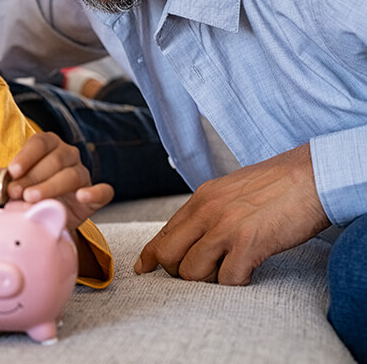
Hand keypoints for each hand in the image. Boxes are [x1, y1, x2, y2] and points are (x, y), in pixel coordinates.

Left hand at [0, 132, 113, 230]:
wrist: (40, 221)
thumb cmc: (19, 196)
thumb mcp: (1, 188)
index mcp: (46, 146)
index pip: (40, 143)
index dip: (26, 156)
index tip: (12, 172)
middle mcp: (67, 156)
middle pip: (54, 159)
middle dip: (33, 177)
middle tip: (16, 193)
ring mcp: (82, 174)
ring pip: (72, 175)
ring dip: (51, 186)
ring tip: (32, 199)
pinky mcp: (95, 196)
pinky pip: (103, 191)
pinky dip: (95, 192)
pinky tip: (82, 196)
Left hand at [134, 143, 330, 284]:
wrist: (314, 175)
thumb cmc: (278, 183)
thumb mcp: (230, 189)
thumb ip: (208, 210)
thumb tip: (192, 232)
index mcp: (201, 198)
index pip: (163, 233)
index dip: (151, 256)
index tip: (144, 268)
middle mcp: (207, 212)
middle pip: (168, 256)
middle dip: (178, 271)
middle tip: (200, 272)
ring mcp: (226, 228)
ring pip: (192, 272)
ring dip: (208, 280)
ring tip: (228, 271)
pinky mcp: (249, 243)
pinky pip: (227, 280)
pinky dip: (235, 284)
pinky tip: (247, 274)